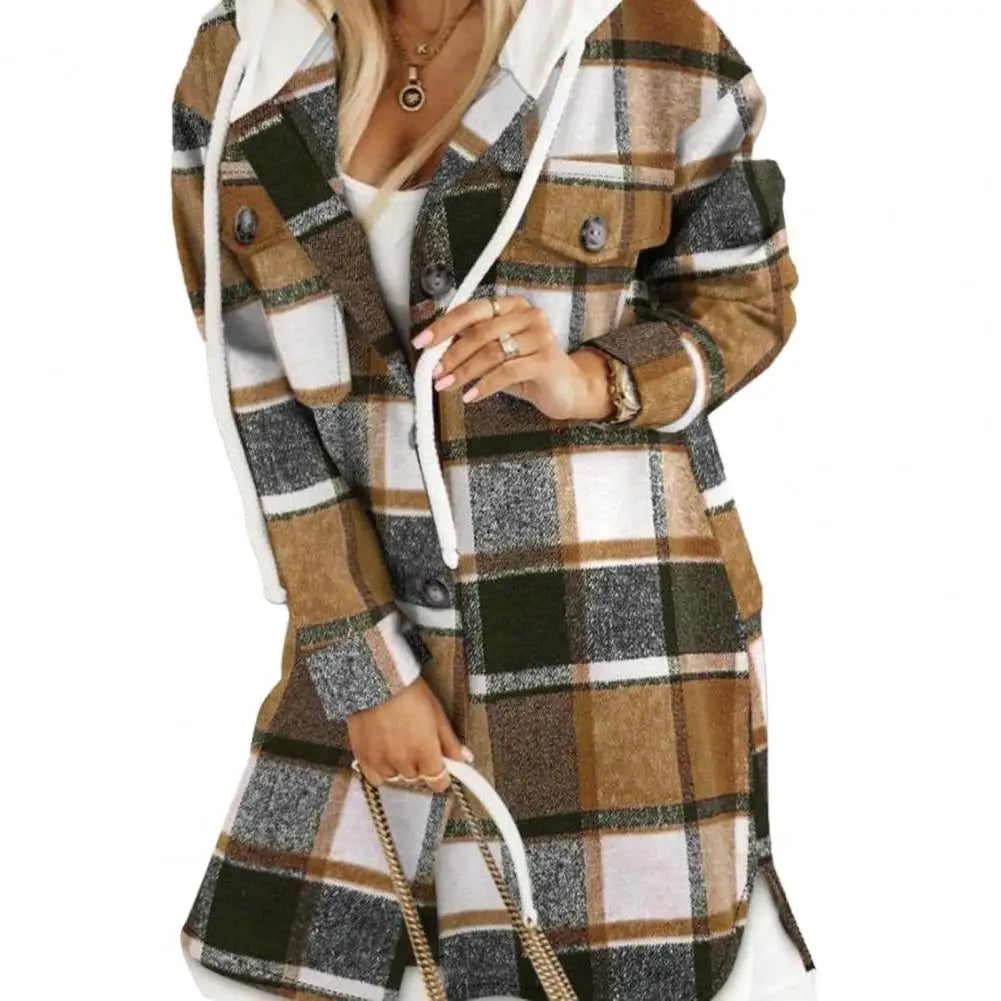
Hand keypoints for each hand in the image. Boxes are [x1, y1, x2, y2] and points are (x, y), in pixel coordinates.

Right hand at [347, 677, 471, 792]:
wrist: (376, 680)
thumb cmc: (408, 691)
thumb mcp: (437, 713)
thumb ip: (450, 741)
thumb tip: (464, 758)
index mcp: (426, 753)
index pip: (439, 782)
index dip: (442, 775)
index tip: (441, 765)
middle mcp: (404, 762)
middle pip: (417, 777)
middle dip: (420, 764)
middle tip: (417, 743)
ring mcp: (382, 762)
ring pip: (396, 777)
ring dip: (400, 766)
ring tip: (398, 743)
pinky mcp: (363, 758)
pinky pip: (375, 777)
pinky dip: (381, 769)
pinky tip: (384, 752)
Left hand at [411, 295, 614, 420]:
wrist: (566, 389)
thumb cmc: (527, 370)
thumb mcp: (496, 355)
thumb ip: (471, 348)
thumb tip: (434, 353)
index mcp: (512, 306)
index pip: (471, 310)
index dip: (443, 326)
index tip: (422, 342)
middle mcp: (528, 315)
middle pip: (480, 331)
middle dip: (451, 354)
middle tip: (434, 372)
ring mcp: (540, 336)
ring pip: (491, 352)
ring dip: (464, 372)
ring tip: (447, 385)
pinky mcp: (547, 359)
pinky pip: (507, 372)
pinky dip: (485, 385)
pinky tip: (471, 396)